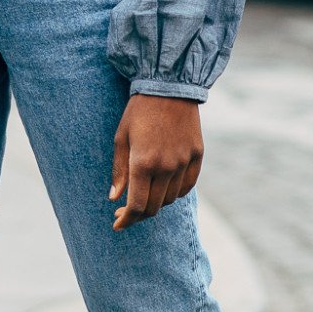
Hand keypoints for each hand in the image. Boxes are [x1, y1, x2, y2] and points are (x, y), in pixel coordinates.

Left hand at [108, 94, 203, 228]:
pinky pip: (187, 186)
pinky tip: (163, 189)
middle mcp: (166, 166)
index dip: (126, 220)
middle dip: (138, 215)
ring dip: (156, 203)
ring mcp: (184, 162)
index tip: (118, 224)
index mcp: (143, 163)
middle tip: (126, 212)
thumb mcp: (121, 138)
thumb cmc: (139, 111)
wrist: (169, 87)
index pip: (137, 206)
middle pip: (154, 207)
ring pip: (170, 199)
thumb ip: (119, 171)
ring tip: (144, 196)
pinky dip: (174, 193)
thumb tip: (115, 198)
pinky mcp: (197, 156)